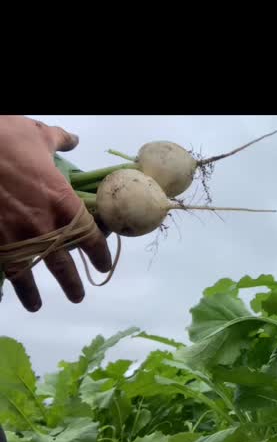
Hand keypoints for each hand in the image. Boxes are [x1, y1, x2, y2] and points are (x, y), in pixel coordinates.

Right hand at [0, 115, 111, 310]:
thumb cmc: (7, 137)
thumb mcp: (38, 135)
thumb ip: (58, 142)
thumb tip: (72, 139)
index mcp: (62, 200)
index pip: (89, 235)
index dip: (98, 253)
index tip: (102, 265)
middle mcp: (43, 223)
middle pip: (63, 263)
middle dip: (70, 282)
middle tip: (77, 296)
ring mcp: (15, 233)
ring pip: (30, 272)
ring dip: (34, 292)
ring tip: (38, 305)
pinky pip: (5, 267)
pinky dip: (9, 282)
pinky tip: (10, 294)